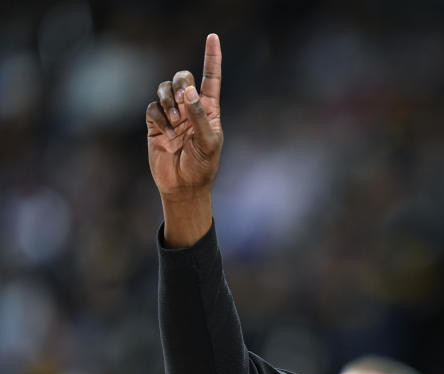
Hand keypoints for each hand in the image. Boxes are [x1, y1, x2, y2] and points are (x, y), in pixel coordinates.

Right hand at [146, 33, 222, 202]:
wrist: (183, 187)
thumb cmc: (202, 167)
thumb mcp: (208, 143)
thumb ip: (200, 117)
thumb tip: (189, 91)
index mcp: (209, 110)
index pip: (211, 79)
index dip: (212, 58)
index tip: (213, 37)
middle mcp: (190, 108)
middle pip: (183, 78)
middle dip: (180, 84)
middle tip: (182, 101)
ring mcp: (172, 115)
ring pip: (164, 89)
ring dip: (168, 101)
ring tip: (174, 123)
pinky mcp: (156, 123)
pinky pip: (152, 107)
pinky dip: (158, 116)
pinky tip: (165, 132)